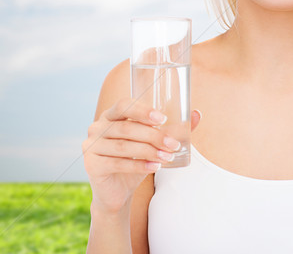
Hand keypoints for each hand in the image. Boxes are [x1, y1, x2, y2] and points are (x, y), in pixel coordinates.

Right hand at [83, 98, 200, 214]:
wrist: (117, 191)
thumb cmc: (136, 158)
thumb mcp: (153, 142)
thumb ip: (173, 128)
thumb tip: (197, 114)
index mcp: (111, 114)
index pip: (124, 105)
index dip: (143, 110)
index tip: (162, 119)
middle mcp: (97, 127)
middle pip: (127, 127)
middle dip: (154, 136)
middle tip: (174, 144)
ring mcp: (91, 146)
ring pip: (124, 146)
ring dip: (150, 151)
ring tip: (168, 157)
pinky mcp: (92, 165)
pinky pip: (117, 163)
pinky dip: (139, 165)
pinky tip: (155, 167)